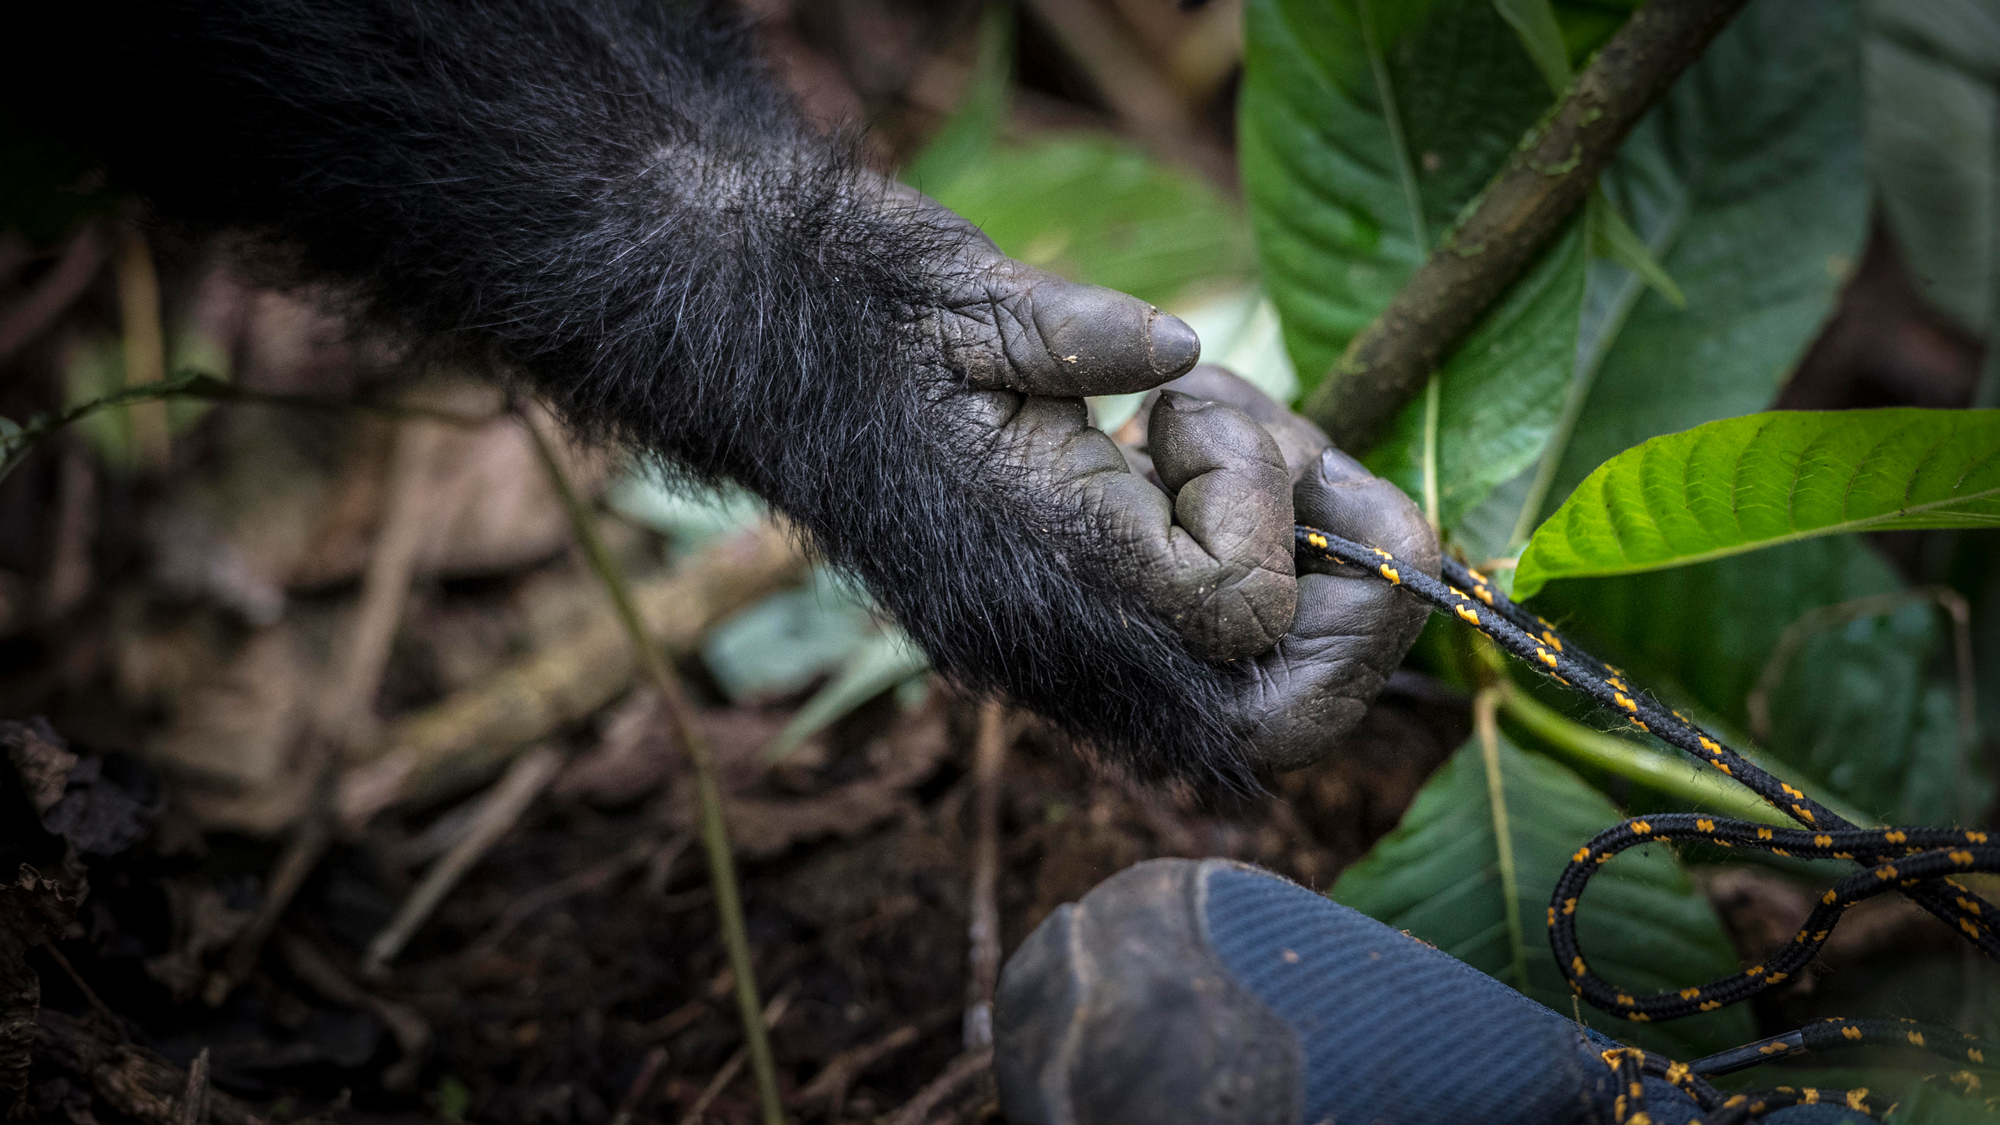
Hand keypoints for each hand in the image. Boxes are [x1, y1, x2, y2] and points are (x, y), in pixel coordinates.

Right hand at [895, 185, 1438, 778]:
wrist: (752, 352)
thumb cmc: (847, 314)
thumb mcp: (957, 294)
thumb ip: (1076, 332)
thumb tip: (1175, 350)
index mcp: (1044, 553)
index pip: (1241, 606)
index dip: (1271, 504)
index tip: (1192, 404)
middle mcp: (1064, 632)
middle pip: (1280, 716)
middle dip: (1356, 607)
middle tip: (1344, 488)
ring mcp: (1070, 642)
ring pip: (1260, 689)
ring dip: (1305, 567)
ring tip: (1224, 426)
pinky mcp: (1074, 619)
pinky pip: (1207, 643)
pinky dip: (1246, 558)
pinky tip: (1183, 451)